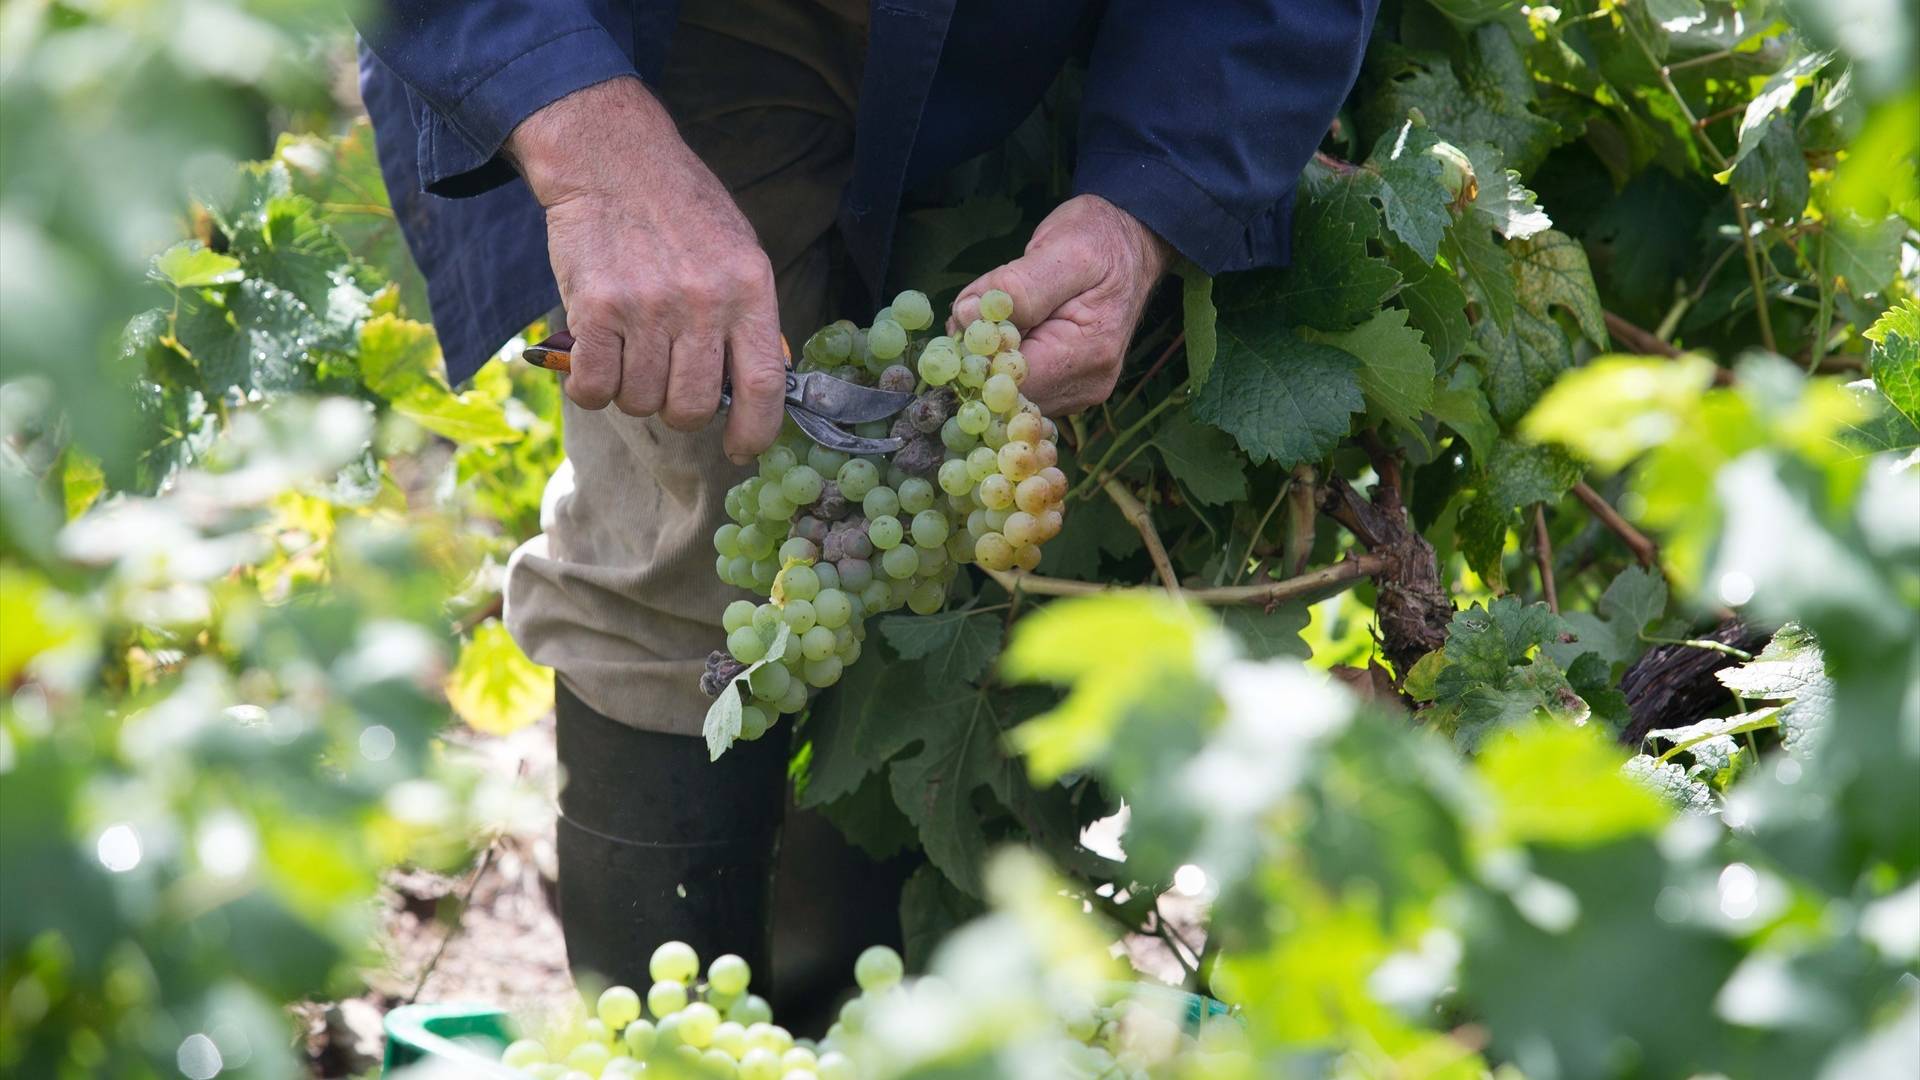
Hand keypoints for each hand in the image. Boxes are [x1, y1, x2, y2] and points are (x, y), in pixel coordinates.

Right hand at [507, 77, 785, 462]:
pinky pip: (595, 388)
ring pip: (642, 401)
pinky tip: (594, 360)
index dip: (756, 431)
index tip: (741, 449)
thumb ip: (748, 318)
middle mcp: (704, 303)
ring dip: (632, 393)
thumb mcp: (739, 252)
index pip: (764, 385)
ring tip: (629, 354)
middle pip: (694, 406)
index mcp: (750, 290)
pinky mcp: (597, 308)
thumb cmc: (680, 210)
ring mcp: (649, 308)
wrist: (612, 158)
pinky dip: (591, 388)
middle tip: (666, 383)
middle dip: (679, 411)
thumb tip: (753, 389)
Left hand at [948, 194, 1170, 415]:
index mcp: (1087, 354)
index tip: (966, 319)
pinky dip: (1002, 362)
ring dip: (988, 359)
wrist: (1131, 245)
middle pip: (1007, 394)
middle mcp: (1086, 384)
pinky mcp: (1069, 387)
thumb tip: (966, 315)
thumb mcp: (1063, 250)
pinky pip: (1021, 387)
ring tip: (995, 316)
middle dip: (980, 357)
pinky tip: (1007, 332)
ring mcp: (1079, 390)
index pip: (1010, 383)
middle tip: (975, 311)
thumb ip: (1018, 286)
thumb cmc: (1099, 240)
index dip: (977, 357)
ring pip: (1010, 394)